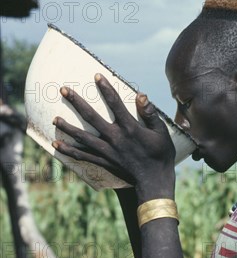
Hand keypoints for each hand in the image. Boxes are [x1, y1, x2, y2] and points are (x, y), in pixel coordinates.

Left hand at [52, 73, 175, 200]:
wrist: (154, 181)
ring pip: (83, 137)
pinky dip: (70, 151)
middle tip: (63, 90)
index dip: (106, 89)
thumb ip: (150, 113)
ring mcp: (107, 151)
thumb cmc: (161, 155)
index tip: (97, 76)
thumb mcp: (161, 132)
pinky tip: (57, 145)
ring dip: (67, 127)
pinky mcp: (104, 162)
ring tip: (55, 119)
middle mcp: (115, 138)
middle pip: (91, 117)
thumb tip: (141, 95)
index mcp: (130, 128)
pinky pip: (84, 156)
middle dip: (76, 102)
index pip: (115, 103)